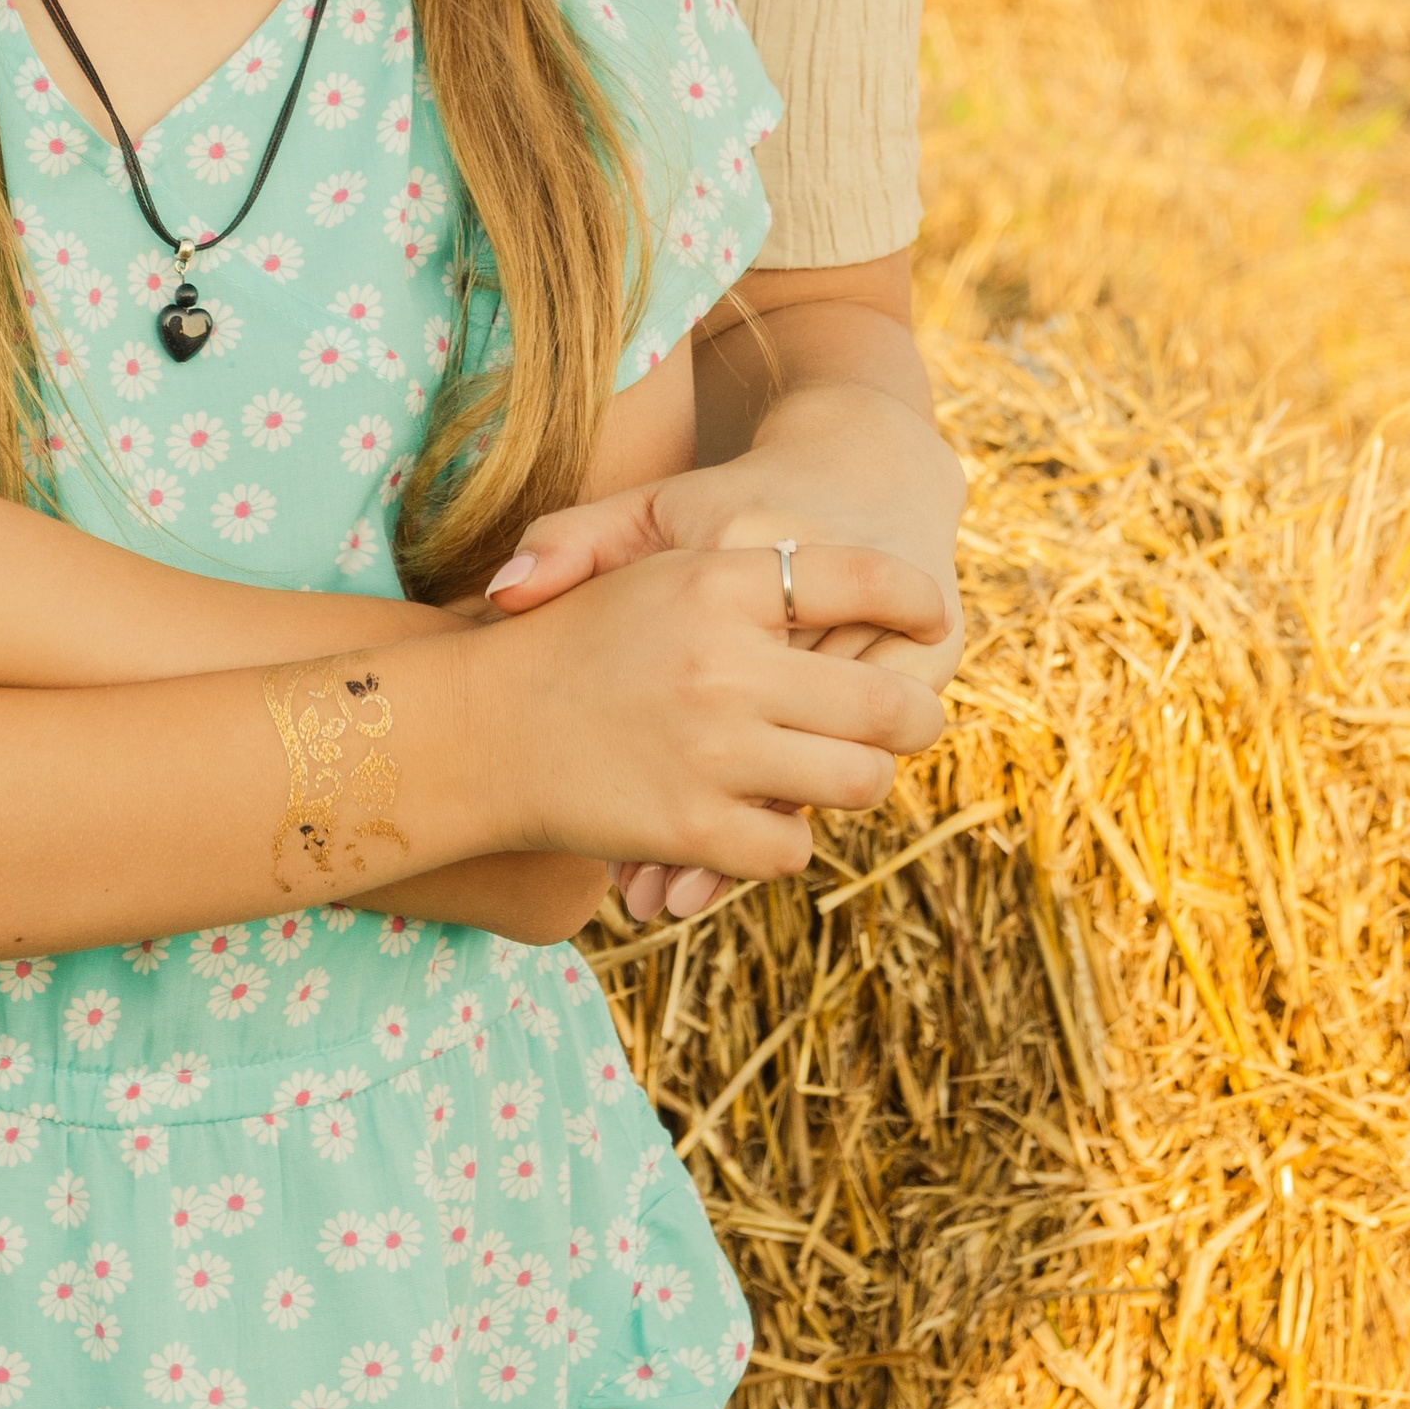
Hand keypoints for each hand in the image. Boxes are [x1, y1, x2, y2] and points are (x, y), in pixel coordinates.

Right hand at [474, 544, 947, 884]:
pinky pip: (791, 846)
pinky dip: (785, 838)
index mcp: (715, 578)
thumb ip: (742, 566)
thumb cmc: (576, 641)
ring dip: (859, 781)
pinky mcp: (693, 827)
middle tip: (914, 719)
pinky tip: (763, 816)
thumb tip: (856, 578)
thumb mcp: (645, 562)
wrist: (477, 726)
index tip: (932, 611)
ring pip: (856, 781)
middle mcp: (722, 661)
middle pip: (883, 701)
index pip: (859, 579)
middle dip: (916, 716)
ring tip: (846, 769)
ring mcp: (710, 749)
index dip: (911, 597)